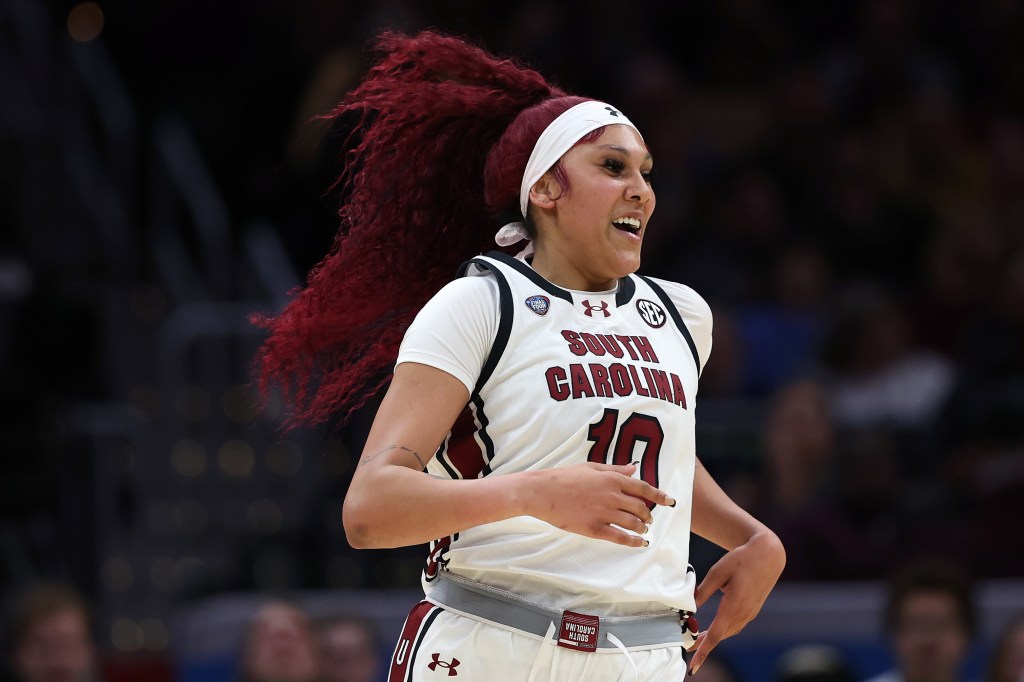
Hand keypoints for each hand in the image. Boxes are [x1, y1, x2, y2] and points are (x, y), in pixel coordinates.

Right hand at [520, 463, 675, 546]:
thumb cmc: (564, 477)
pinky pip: (620, 537)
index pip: (643, 488)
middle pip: (640, 507)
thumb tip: (634, 469)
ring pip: (633, 523)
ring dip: (642, 527)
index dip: (659, 496)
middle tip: (649, 518)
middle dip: (648, 514)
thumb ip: (615, 470)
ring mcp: (604, 513)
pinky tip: (640, 543)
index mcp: (612, 479)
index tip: (670, 501)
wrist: (541, 492)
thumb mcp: (591, 468)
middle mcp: (612, 496)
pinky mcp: (594, 528)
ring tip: (643, 528)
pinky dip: (634, 541)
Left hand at [688, 530, 784, 674]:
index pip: (715, 634)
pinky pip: (735, 626)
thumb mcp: (717, 572)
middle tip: (687, 648)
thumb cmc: (742, 559)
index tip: (694, 665)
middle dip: (703, 645)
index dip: (703, 651)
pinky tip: (713, 629)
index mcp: (734, 605)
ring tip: (696, 640)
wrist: (767, 554)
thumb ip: (703, 591)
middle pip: (720, 636)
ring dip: (713, 638)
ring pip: (728, 632)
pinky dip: (722, 630)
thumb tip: (690, 607)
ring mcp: (750, 613)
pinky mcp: (752, 610)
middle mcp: (744, 613)